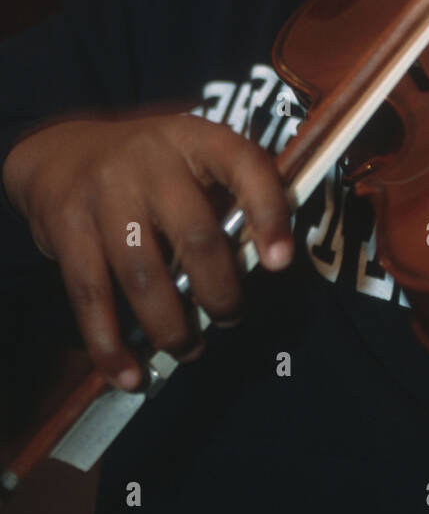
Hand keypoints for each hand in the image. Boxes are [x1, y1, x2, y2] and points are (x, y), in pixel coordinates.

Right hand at [2, 115, 293, 391]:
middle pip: (195, 235)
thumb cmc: (149, 168)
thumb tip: (268, 263)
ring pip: (144, 274)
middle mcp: (150, 159)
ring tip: (188, 349)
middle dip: (221, 292)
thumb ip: (227, 196)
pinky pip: (91, 295)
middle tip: (231, 318)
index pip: (244, 166)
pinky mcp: (66, 226)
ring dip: (172, 326)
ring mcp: (104, 192)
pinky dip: (110, 344)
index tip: (281, 263)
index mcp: (196, 138)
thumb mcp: (192, 159)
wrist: (60, 151)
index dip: (268, 213)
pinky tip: (129, 376)